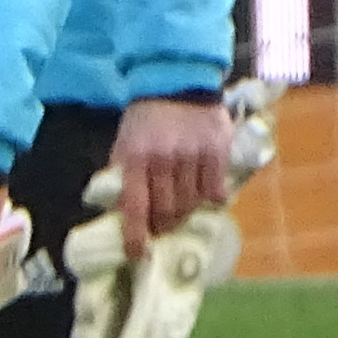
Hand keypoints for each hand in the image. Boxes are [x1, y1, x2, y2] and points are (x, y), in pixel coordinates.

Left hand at [105, 95, 234, 255]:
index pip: (135, 206)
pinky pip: (215, 188)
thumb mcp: (123, 143)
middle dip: (163, 225)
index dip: (136, 235)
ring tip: (182, 209)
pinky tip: (206, 195)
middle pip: (166, 209)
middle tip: (162, 228)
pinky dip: (210, 198)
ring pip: (191, 202)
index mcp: (134, 159)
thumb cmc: (145, 119)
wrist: (176, 83)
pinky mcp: (216, 150)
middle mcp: (163, 159)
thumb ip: (123, 175)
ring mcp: (191, 155)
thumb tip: (121, 211)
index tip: (138, 254)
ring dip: (186, 212)